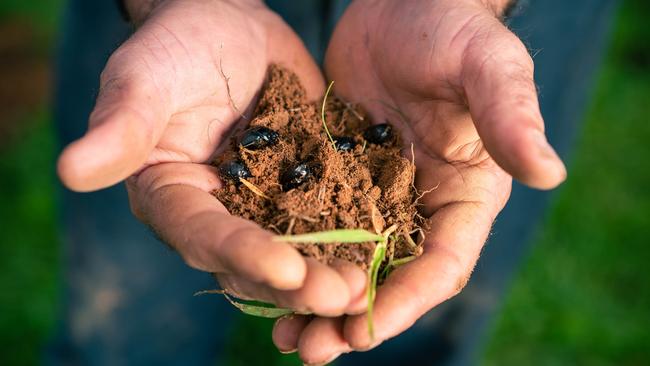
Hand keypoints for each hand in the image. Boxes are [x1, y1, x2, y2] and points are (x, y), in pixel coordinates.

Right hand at [57, 0, 366, 316]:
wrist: (230, 26)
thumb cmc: (178, 44)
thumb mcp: (148, 78)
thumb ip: (122, 126)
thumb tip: (70, 169)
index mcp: (175, 198)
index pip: (204, 236)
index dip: (243, 255)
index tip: (286, 271)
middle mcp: (221, 214)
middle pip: (255, 262)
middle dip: (298, 282)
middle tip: (342, 296)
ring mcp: (266, 206)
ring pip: (298, 252)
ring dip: (331, 274)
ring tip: (369, 290)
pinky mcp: (305, 188)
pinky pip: (331, 219)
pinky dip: (356, 238)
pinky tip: (389, 253)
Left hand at [272, 0, 566, 362]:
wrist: (401, 4)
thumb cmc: (453, 28)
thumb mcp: (486, 66)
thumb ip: (509, 117)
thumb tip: (549, 172)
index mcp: (465, 195)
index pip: (441, 263)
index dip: (406, 300)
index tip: (366, 329)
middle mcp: (421, 207)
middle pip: (389, 278)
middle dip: (352, 317)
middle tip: (312, 349)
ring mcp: (376, 196)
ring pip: (348, 264)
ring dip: (318, 302)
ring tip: (285, 335)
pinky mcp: (338, 178)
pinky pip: (316, 227)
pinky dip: (296, 258)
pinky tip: (264, 277)